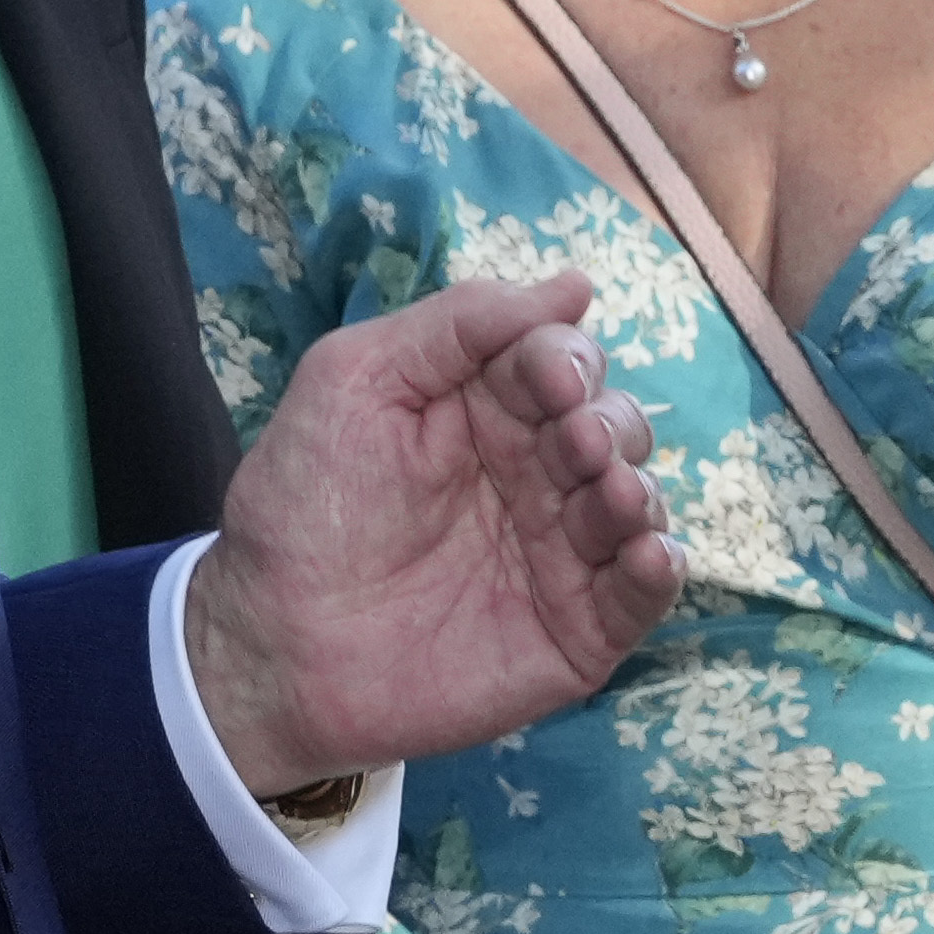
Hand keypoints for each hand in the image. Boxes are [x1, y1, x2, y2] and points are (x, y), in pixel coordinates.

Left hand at [185, 274, 673, 786]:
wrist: (273, 648)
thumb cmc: (301, 508)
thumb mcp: (356, 379)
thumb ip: (458, 323)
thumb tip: (575, 285)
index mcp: (485, 411)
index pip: (562, 363)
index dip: (567, 361)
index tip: (548, 379)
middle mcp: (533, 476)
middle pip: (615, 426)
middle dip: (608, 424)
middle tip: (574, 444)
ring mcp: (557, 555)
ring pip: (639, 501)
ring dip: (637, 488)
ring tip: (608, 496)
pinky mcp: (573, 632)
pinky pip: (642, 595)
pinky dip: (660, 568)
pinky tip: (645, 552)